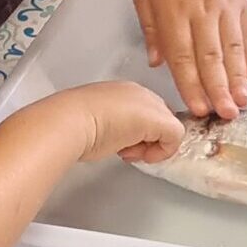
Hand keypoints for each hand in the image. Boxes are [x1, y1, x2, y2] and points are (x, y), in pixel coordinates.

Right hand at [27, 82, 184, 163]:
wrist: (70, 121)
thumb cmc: (73, 124)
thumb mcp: (95, 122)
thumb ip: (113, 127)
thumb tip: (121, 142)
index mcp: (122, 91)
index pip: (144, 113)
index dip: (138, 134)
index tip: (123, 145)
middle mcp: (140, 93)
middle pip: (159, 120)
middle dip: (147, 140)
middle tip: (127, 151)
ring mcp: (151, 104)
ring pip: (167, 129)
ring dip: (150, 147)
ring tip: (128, 151)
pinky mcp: (160, 119)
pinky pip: (175, 137)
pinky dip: (162, 152)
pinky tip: (142, 155)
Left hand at [133, 0, 246, 120]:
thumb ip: (151, 29)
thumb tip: (158, 63)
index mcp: (174, 13)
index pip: (182, 58)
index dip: (191, 86)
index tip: (197, 109)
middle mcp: (202, 13)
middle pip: (211, 58)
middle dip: (218, 90)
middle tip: (225, 116)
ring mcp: (226, 7)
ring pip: (233, 49)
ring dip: (238, 79)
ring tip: (243, 103)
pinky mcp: (242, 2)